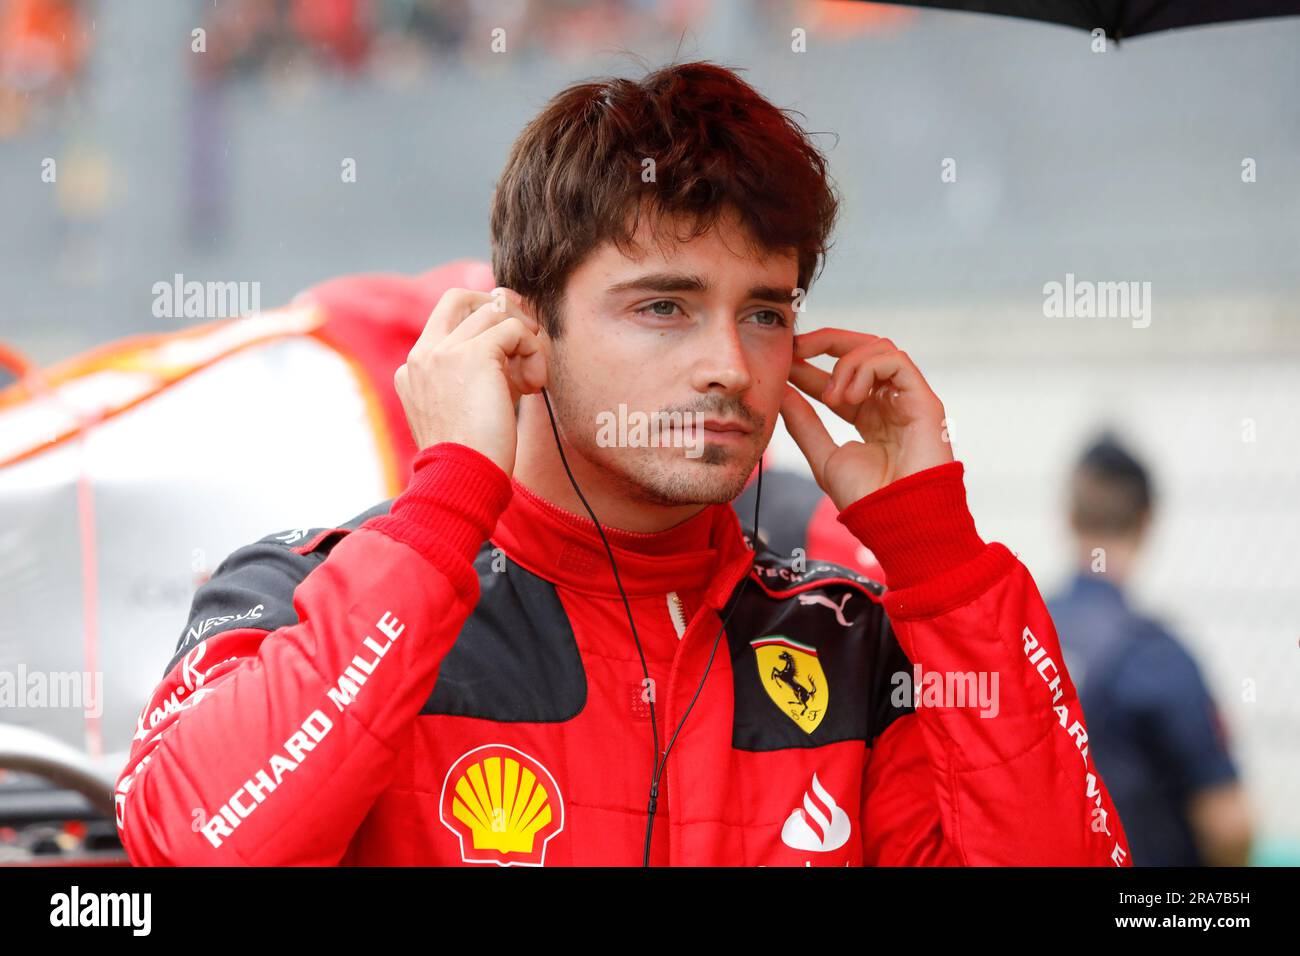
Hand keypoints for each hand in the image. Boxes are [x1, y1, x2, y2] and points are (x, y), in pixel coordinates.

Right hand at [394, 287, 546, 473]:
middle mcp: (423, 355)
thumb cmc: (470, 458)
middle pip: (461, 297)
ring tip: (531, 378)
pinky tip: (534, 384)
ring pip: (495, 311)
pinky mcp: (472, 355)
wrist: (461, 480)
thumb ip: (479, 373)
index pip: (447, 320)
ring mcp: (443, 352)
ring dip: (525, 339)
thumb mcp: (467, 409)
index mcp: (414, 369)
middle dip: (500, 307)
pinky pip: (514, 328)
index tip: (510, 354)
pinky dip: (533, 350)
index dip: (485, 326)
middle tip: (526, 335)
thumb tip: (510, 340)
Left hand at [781, 329, 951, 508]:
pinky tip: (849, 396)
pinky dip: (866, 368)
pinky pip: (895, 360)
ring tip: (830, 396)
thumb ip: (804, 423)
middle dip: (826, 342)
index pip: (839, 376)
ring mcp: (908, 399)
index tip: (784, 361)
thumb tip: (781, 392)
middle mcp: (889, 402)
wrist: (897, 520)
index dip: (810, 364)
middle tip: (796, 348)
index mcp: (868, 416)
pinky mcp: (924, 399)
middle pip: (862, 350)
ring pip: (879, 349)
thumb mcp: (823, 456)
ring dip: (845, 364)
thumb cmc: (866, 498)